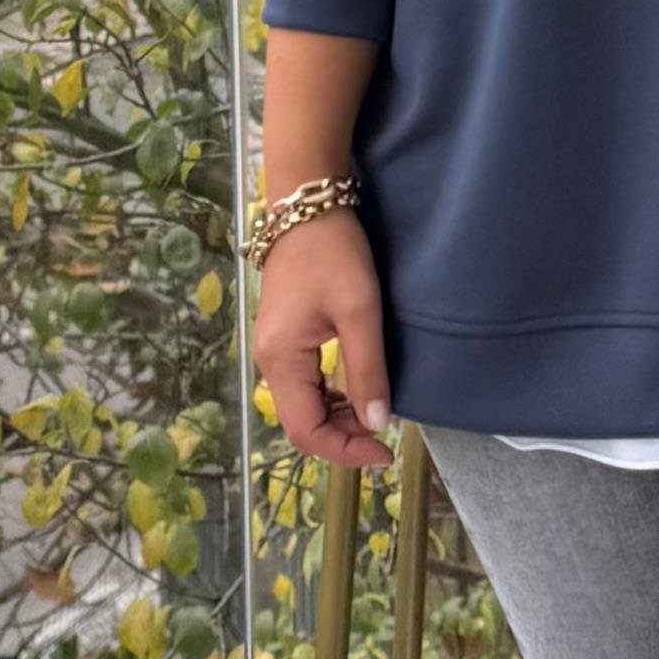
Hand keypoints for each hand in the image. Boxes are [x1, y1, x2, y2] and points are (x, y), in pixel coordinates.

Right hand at [256, 209, 396, 471]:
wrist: (308, 207)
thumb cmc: (333, 253)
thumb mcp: (359, 311)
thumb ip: (367, 369)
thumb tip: (377, 424)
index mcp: (281, 361)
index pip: (305, 431)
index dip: (344, 451)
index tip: (385, 452)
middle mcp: (271, 362)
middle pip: (302, 423)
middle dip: (344, 437)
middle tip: (388, 435)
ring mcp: (277, 351)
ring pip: (305, 406)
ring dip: (341, 418)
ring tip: (378, 412)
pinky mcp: (288, 339)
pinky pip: (308, 385)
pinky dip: (334, 397)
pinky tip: (360, 390)